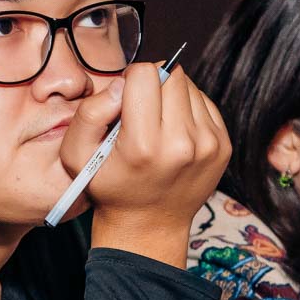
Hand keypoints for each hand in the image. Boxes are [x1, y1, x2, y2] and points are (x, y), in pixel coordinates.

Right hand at [58, 61, 228, 263]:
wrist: (148, 225)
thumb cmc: (110, 187)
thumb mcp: (76, 154)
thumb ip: (91, 112)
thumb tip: (123, 83)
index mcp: (144, 145)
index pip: (145, 74)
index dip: (130, 80)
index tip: (125, 101)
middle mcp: (182, 144)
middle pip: (171, 75)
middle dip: (153, 85)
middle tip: (141, 112)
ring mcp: (208, 145)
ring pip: (190, 86)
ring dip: (171, 96)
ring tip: (157, 125)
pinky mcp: (222, 146)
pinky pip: (204, 103)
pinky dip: (187, 110)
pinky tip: (173, 132)